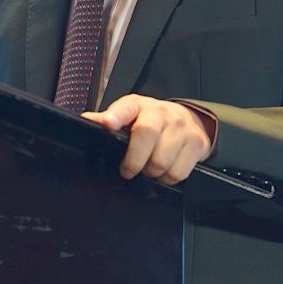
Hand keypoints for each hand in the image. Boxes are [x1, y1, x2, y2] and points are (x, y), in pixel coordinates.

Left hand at [82, 94, 215, 184]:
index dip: (116, 115)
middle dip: (134, 161)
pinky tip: (164, 169)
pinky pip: (178, 173)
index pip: (126, 107)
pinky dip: (168, 178)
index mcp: (138, 105)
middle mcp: (161, 112)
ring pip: (162, 160)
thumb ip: (109, 119)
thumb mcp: (129, 115)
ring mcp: (181, 127)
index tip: (108, 124)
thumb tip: (86, 121)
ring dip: (151, 172)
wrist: (188, 120)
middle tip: (128, 170)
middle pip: (146, 135)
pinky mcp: (197, 143)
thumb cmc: (151, 121)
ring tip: (149, 167)